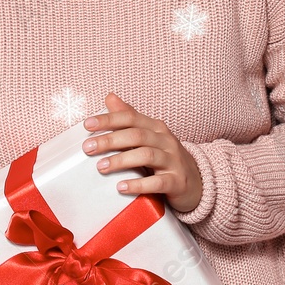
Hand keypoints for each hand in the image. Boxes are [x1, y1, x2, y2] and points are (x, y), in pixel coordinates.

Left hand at [83, 93, 203, 212]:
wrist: (197, 182)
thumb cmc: (166, 158)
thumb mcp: (149, 136)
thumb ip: (129, 118)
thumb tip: (109, 97)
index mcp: (156, 128)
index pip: (131, 118)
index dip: (109, 119)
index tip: (87, 125)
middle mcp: (165, 141)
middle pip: (136, 135)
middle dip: (110, 140)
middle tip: (88, 148)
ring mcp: (173, 161)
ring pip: (146, 155)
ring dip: (121, 160)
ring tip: (101, 167)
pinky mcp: (177, 182)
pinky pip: (157, 182)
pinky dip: (138, 184)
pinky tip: (121, 187)